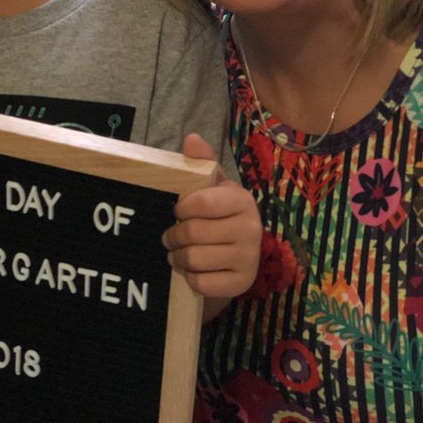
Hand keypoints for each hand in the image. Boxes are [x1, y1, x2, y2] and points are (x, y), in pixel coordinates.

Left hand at [165, 133, 261, 312]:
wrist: (234, 256)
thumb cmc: (217, 214)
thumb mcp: (210, 186)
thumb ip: (200, 162)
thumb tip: (191, 139)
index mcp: (243, 200)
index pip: (202, 202)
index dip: (181, 208)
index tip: (178, 209)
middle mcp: (252, 229)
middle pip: (192, 232)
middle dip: (173, 235)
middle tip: (170, 236)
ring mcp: (250, 259)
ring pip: (194, 259)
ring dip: (178, 257)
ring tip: (177, 252)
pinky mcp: (242, 283)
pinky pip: (201, 283)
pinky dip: (190, 277)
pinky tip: (192, 270)